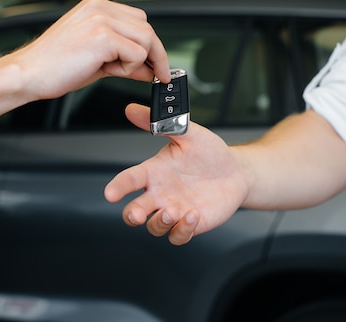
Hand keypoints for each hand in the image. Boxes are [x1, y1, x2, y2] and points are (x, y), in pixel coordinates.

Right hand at [8, 0, 169, 100]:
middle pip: (147, 28)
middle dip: (154, 54)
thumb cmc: (54, 66)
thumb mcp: (97, 59)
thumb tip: (149, 68)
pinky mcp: (103, 36)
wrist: (27, 74)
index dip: (149, 44)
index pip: (138, 20)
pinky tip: (108, 70)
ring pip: (146, 40)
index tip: (156, 63)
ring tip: (114, 71)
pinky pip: (137, 54)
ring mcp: (101, 19)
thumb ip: (124, 58)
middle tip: (152, 75)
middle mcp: (100, 8)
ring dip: (138, 62)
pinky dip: (129, 68)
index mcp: (96, 7)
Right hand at [105, 104, 248, 244]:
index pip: (128, 180)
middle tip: (136, 213)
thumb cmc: (209, 153)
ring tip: (175, 211)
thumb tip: (132, 109)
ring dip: (160, 222)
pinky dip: (182, 231)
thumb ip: (161, 123)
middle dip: (132, 215)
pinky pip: (177, 236)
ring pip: (154, 226)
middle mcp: (159, 194)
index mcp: (153, 172)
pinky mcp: (189, 225)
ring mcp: (173, 210)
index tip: (110, 193)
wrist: (235, 172)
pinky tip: (193, 216)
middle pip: (134, 211)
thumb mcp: (187, 133)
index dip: (117, 187)